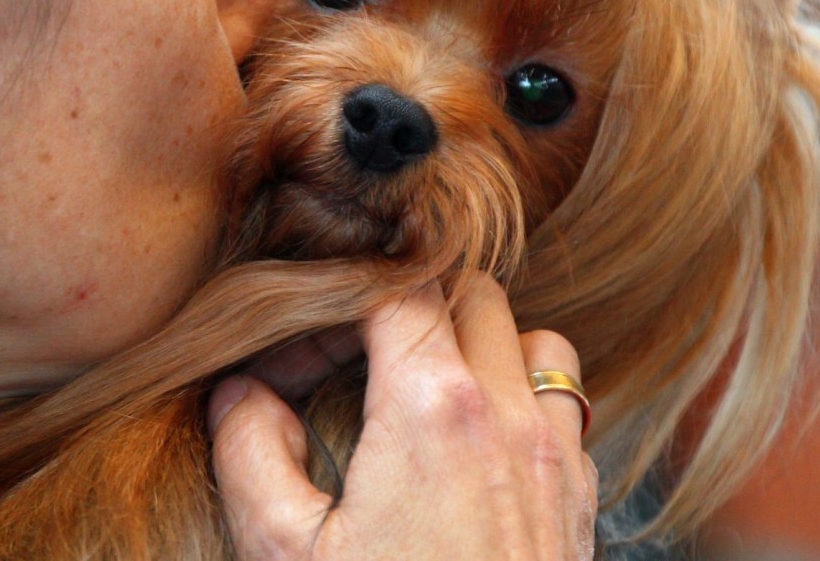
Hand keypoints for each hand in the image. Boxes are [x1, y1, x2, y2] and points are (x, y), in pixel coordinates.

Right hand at [207, 276, 597, 559]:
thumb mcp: (281, 554)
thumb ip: (248, 452)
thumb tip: (239, 393)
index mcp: (434, 409)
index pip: (394, 286)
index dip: (335, 302)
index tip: (297, 356)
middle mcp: (509, 415)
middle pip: (468, 293)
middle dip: (403, 306)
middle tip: (348, 363)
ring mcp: (557, 455)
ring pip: (532, 337)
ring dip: (479, 343)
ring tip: (419, 390)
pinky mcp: (579, 499)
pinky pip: (563, 405)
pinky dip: (522, 397)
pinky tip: (474, 448)